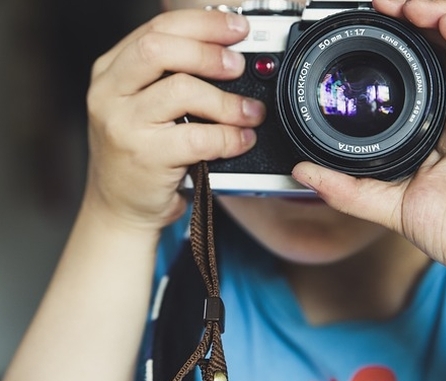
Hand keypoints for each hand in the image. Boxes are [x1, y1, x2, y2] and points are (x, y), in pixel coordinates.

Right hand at [84, 9, 264, 230]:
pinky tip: (241, 140)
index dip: (202, 23)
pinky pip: (198, 137)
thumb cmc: (139, 155)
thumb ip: (170, 77)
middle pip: (160, 49)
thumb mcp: (142, 107)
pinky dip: (228, 137)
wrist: (119, 207)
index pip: (156, 29)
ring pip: (181, 90)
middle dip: (209, 51)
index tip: (236, 28)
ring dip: (227, 100)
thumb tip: (227, 52)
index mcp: (111, 71)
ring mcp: (123, 125)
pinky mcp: (145, 157)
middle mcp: (110, 93)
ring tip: (250, 112)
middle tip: (238, 65)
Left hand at [292, 0, 445, 298]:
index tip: (366, 27)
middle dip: (414, 16)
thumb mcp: (389, 204)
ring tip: (403, 4)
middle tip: (379, 4)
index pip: (425, 68)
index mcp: (445, 124)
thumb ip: (347, 188)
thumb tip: (304, 171)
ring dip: (438, 14)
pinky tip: (440, 21)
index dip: (400, 42)